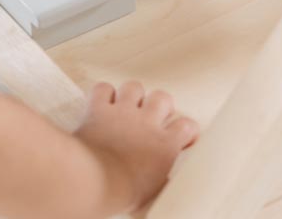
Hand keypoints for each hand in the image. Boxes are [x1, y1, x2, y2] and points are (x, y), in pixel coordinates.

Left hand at [76, 81, 198, 213]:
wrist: (94, 181)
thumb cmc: (121, 192)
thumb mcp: (151, 194)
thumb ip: (161, 182)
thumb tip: (162, 183)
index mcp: (164, 144)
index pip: (187, 126)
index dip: (187, 129)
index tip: (183, 135)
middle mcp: (147, 122)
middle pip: (163, 97)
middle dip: (160, 104)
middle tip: (154, 115)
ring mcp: (123, 112)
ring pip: (134, 87)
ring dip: (132, 94)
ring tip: (128, 104)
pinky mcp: (99, 109)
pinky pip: (102, 89)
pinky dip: (102, 93)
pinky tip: (101, 102)